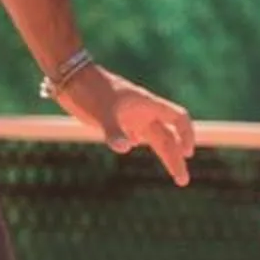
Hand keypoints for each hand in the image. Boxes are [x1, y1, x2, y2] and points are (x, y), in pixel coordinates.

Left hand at [56, 66, 196, 185]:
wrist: (71, 77)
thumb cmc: (90, 91)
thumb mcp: (102, 111)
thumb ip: (114, 130)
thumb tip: (126, 148)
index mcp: (147, 105)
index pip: (178, 118)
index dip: (187, 135)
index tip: (188, 154)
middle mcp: (143, 112)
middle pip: (168, 137)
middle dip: (176, 158)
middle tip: (182, 181)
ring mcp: (131, 117)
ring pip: (155, 138)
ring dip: (166, 155)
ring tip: (174, 174)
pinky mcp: (118, 121)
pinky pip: (136, 135)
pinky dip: (142, 145)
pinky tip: (136, 150)